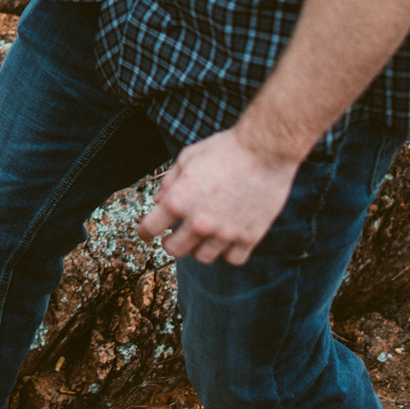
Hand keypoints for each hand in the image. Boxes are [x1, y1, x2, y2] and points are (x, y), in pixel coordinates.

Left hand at [136, 127, 300, 264]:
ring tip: (202, 236)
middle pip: (174, 250)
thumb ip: (169, 182)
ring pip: (203, 257)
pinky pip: (232, 259)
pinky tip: (227, 240)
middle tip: (173, 236)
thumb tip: (157, 202)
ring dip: (199, 248)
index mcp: (179, 200)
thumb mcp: (187, 157)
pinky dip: (227, 252)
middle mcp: (199, 221)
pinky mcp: (250, 237)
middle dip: (170, 243)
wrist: (265, 151)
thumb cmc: (225, 149)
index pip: (150, 228)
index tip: (145, 233)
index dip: (143, 232)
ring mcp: (225, 232)